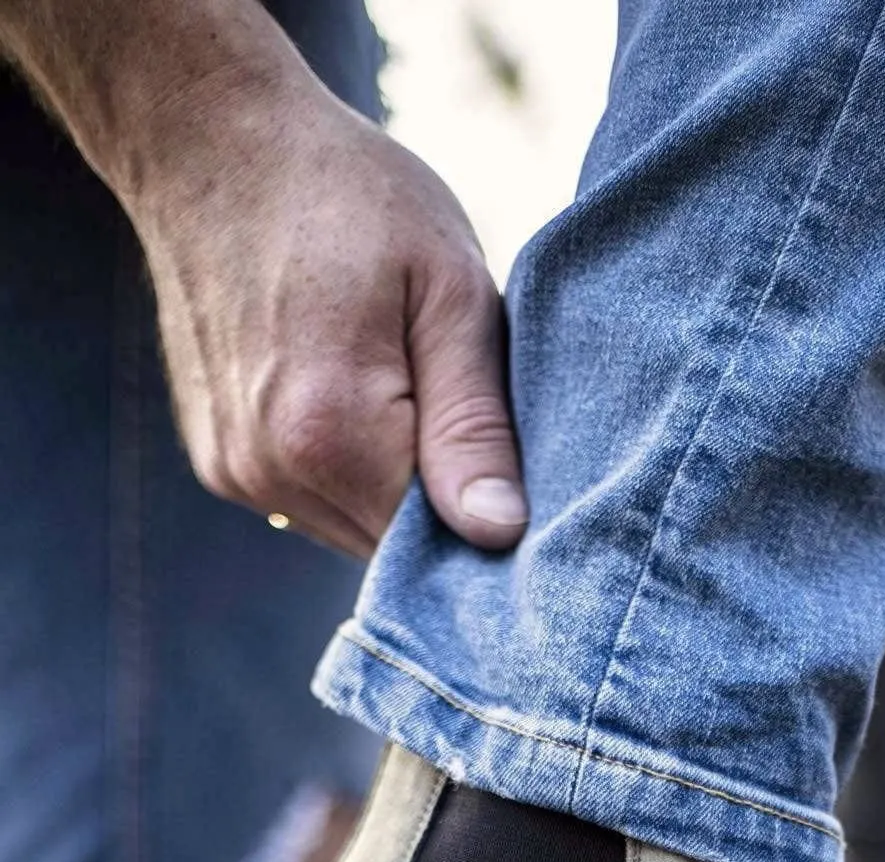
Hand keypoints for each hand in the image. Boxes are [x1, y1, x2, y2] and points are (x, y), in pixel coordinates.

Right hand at [126, 67, 525, 558]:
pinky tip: (369, 405)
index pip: (439, 543)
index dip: (492, 519)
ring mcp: (236, 474)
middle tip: (474, 416)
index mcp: (329, 434)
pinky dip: (357, 478)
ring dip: (400, 493)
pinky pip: (318, 506)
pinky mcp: (222, 465)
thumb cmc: (349, 198)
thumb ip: (474, 423)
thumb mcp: (449, 291)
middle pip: (395, 549)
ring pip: (358, 534)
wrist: (212, 141)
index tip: (524, 467)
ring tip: (417, 400)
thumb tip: (500, 533)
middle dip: (448, 507)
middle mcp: (269, 471)